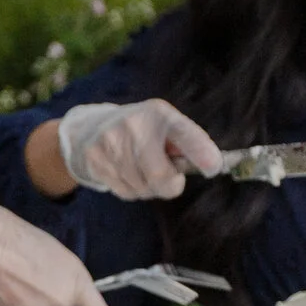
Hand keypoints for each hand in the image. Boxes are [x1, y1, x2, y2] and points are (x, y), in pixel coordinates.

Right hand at [54, 99, 223, 199]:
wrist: (91, 128)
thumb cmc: (142, 130)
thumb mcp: (166, 126)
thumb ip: (189, 143)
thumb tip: (212, 165)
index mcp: (159, 113)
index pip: (184, 133)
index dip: (200, 152)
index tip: (213, 168)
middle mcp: (134, 125)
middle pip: (161, 176)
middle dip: (171, 185)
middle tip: (171, 179)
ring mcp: (111, 143)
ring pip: (143, 189)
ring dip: (150, 188)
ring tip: (144, 171)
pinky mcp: (96, 161)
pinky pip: (126, 193)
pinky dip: (133, 190)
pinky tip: (128, 174)